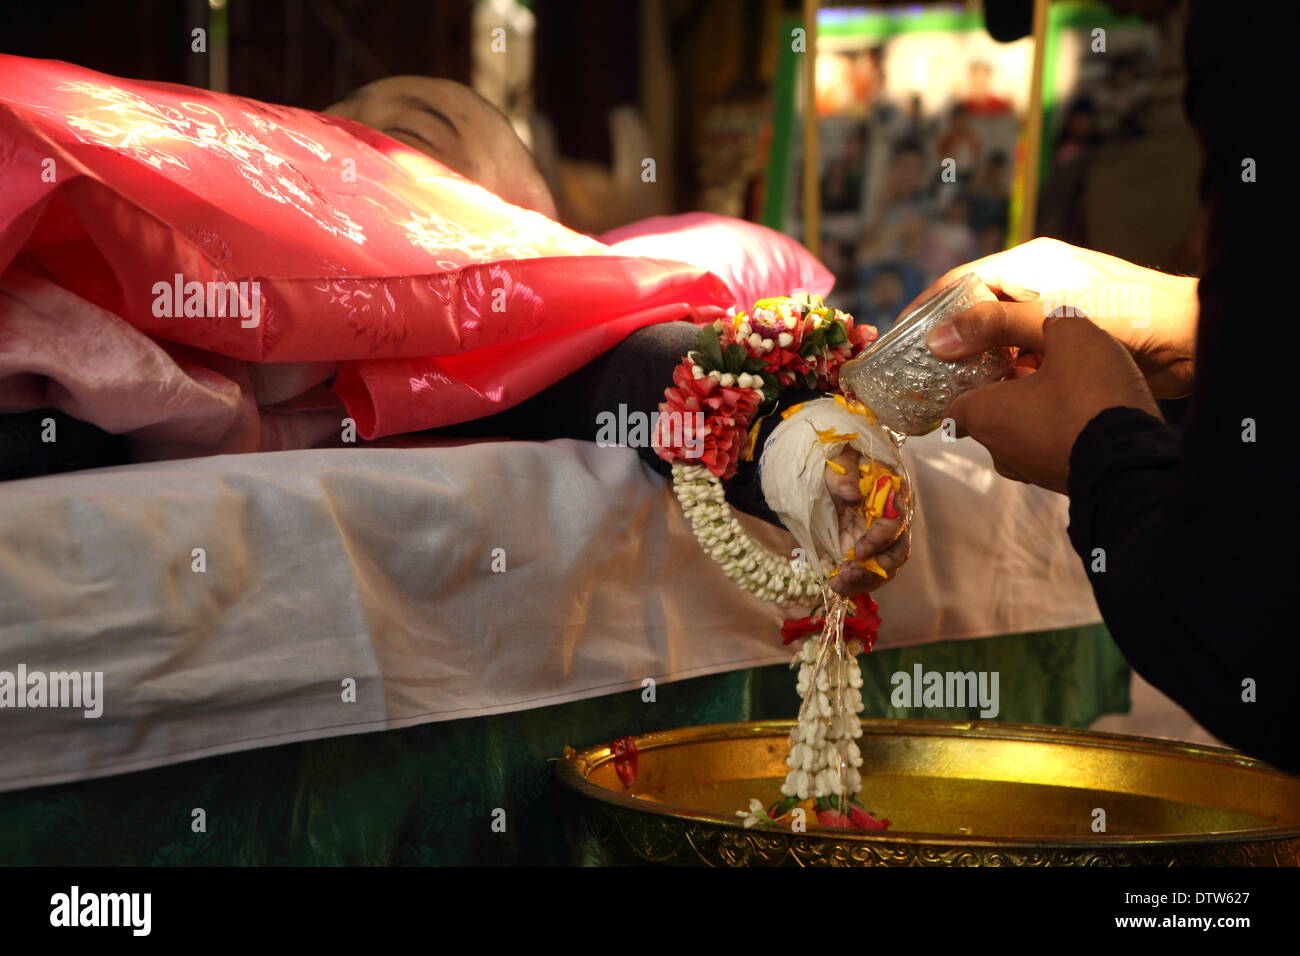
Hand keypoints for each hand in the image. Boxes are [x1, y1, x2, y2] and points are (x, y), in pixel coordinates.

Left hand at [822, 447, 910, 595]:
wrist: (836, 463)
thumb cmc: (842, 456)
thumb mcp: (840, 458)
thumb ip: (843, 475)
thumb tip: (850, 497)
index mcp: (893, 493)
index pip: (896, 521)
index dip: (880, 539)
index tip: (858, 551)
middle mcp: (893, 517)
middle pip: (897, 551)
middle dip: (874, 569)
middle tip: (846, 576)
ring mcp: (882, 535)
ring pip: (886, 566)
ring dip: (865, 580)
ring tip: (839, 587)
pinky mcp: (870, 546)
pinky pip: (872, 570)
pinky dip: (858, 581)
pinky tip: (840, 587)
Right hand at [913, 238, 1197, 397]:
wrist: (1187, 339)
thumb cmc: (1126, 313)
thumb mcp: (1050, 314)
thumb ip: (993, 325)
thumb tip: (937, 340)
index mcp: (1027, 264)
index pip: (958, 282)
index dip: (924, 309)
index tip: (895, 339)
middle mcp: (1032, 286)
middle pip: (972, 312)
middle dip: (944, 342)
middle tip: (912, 373)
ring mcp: (1046, 317)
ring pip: (994, 341)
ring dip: (972, 364)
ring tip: (942, 392)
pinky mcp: (1061, 347)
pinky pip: (1017, 360)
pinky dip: (1001, 378)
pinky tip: (987, 401)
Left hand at [943, 312, 1161, 493]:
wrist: (1136, 463)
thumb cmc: (1091, 399)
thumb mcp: (1073, 338)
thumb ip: (1050, 321)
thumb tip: (1050, 317)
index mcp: (985, 416)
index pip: (953, 405)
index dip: (963, 384)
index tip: (977, 367)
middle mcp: (1000, 450)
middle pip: (989, 417)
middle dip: (1006, 392)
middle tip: (1029, 365)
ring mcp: (1031, 471)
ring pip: (1021, 434)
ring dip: (1035, 411)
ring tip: (1063, 383)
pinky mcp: (1062, 481)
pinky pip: (1050, 449)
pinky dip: (1059, 430)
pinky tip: (1085, 409)